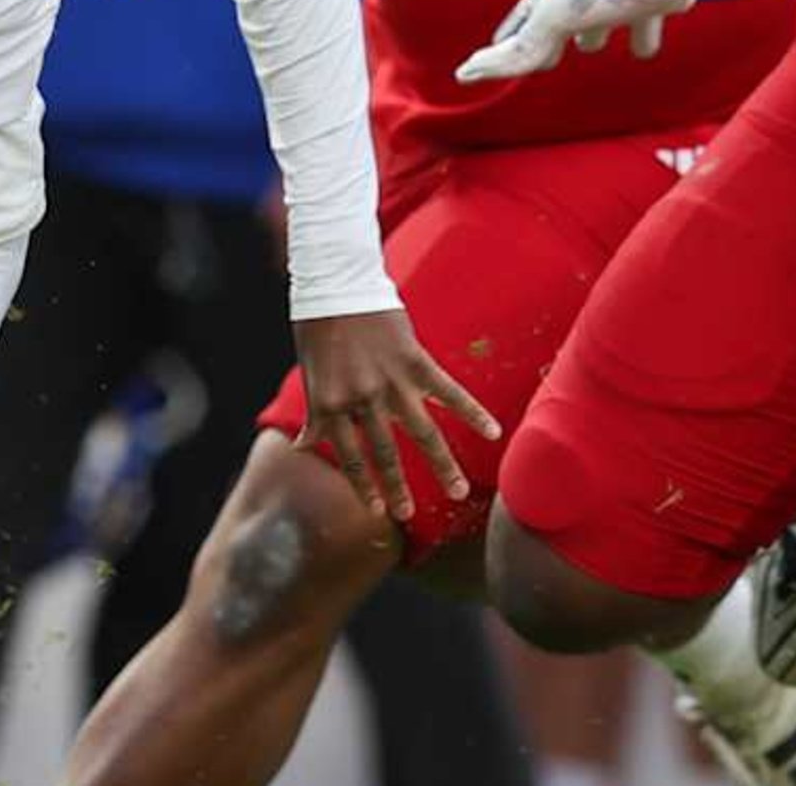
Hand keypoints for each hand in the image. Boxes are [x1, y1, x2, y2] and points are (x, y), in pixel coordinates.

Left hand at [290, 309, 504, 526]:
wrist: (337, 281)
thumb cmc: (317, 327)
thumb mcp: (309, 373)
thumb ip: (316, 413)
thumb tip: (301, 445)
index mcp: (333, 402)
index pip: (350, 455)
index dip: (363, 483)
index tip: (376, 509)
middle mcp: (363, 398)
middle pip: (386, 451)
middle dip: (397, 486)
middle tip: (408, 515)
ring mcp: (392, 380)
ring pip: (423, 433)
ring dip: (442, 465)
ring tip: (458, 492)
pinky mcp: (416, 360)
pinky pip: (449, 392)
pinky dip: (473, 412)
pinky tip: (493, 432)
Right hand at [454, 0, 698, 81]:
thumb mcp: (547, 24)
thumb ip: (516, 53)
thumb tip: (463, 74)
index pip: (522, 21)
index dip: (509, 37)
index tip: (497, 49)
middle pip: (561, 22)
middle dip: (554, 39)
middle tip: (549, 59)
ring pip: (604, 22)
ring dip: (601, 33)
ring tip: (597, 46)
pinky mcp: (652, 3)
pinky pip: (646, 25)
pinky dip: (645, 36)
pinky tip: (647, 46)